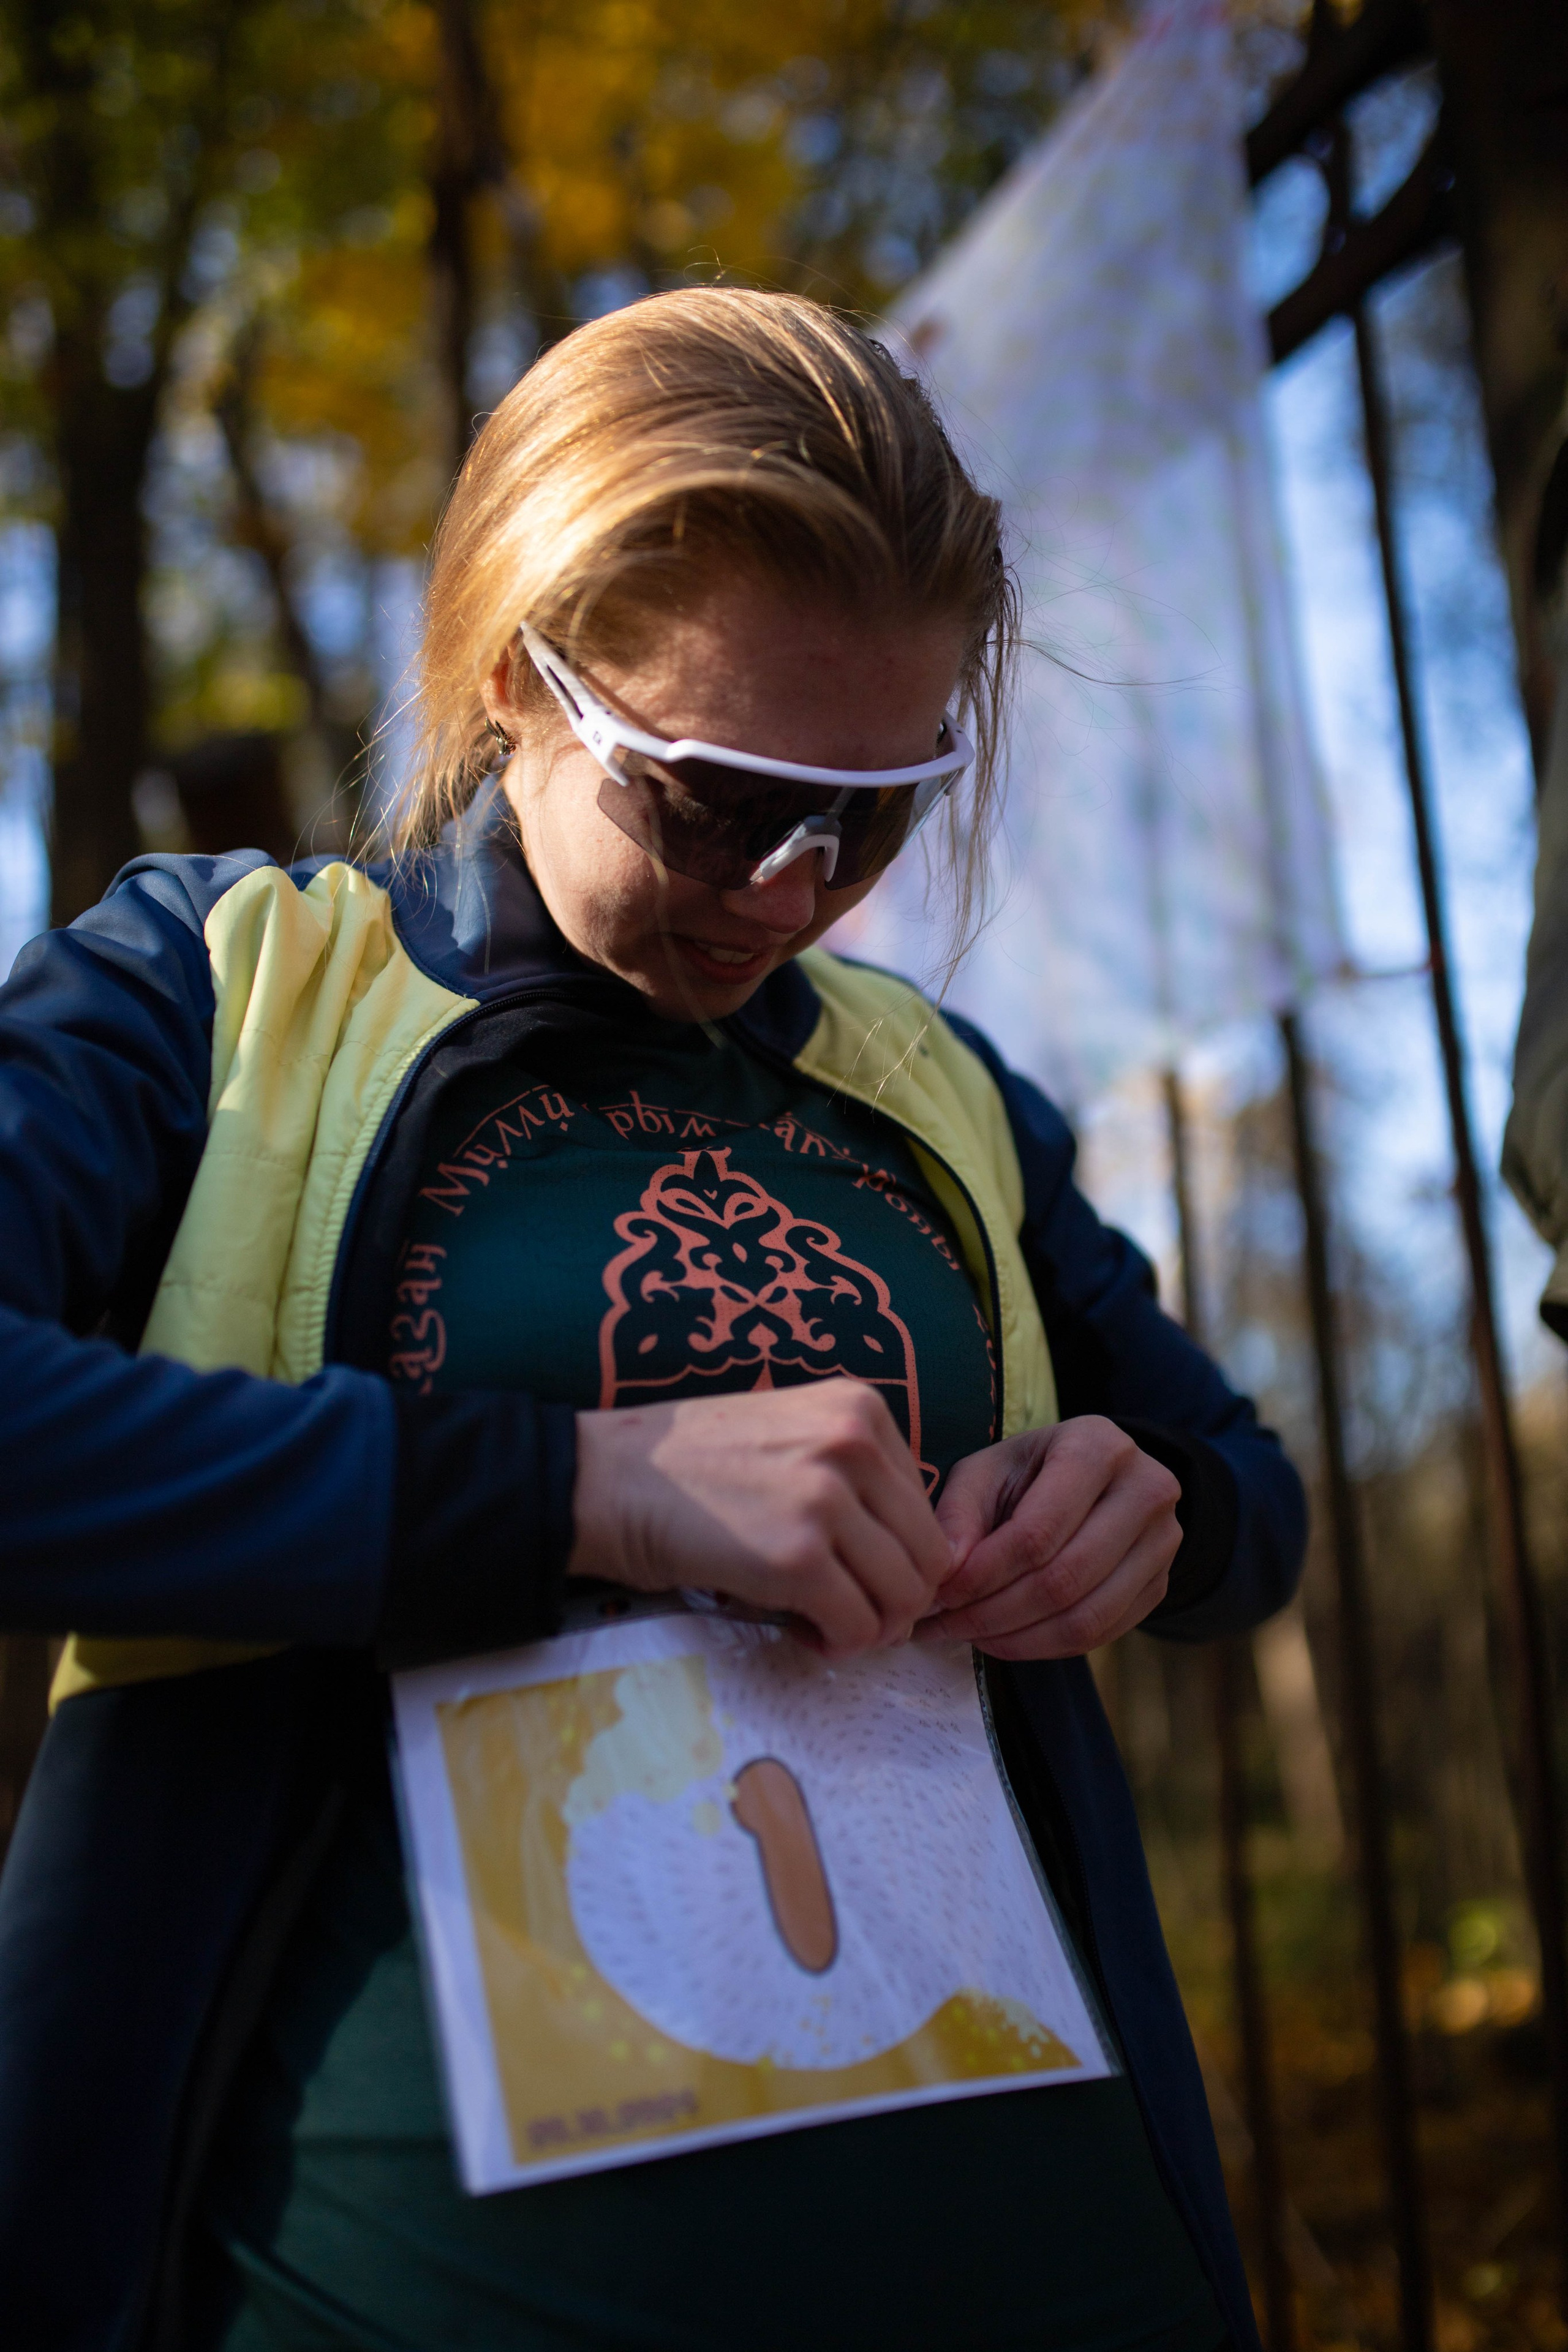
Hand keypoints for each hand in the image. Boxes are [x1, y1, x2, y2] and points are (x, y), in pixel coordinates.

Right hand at [571, 1379, 951, 1656]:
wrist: (606, 1478)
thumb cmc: (689, 1466)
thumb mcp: (791, 1433)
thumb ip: (854, 1473)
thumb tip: (905, 1551)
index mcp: (860, 1407)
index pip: (927, 1507)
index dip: (899, 1556)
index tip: (857, 1574)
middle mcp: (854, 1443)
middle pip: (929, 1555)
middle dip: (896, 1601)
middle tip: (850, 1615)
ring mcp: (827, 1498)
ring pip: (903, 1597)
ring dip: (869, 1627)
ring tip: (822, 1623)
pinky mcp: (797, 1558)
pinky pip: (857, 1626)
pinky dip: (837, 1644)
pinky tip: (799, 1629)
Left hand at [920, 1416, 1180, 1660]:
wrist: (1095, 1480)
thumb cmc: (1029, 1473)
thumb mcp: (985, 1472)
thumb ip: (958, 1516)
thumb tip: (947, 1575)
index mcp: (1097, 1446)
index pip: (1038, 1531)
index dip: (983, 1574)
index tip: (939, 1597)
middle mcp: (1145, 1490)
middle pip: (1064, 1579)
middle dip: (993, 1614)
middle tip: (944, 1626)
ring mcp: (1163, 1541)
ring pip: (1085, 1617)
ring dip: (1016, 1639)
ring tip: (969, 1636)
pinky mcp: (1161, 1584)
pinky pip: (1101, 1634)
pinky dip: (1045, 1647)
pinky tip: (1006, 1639)